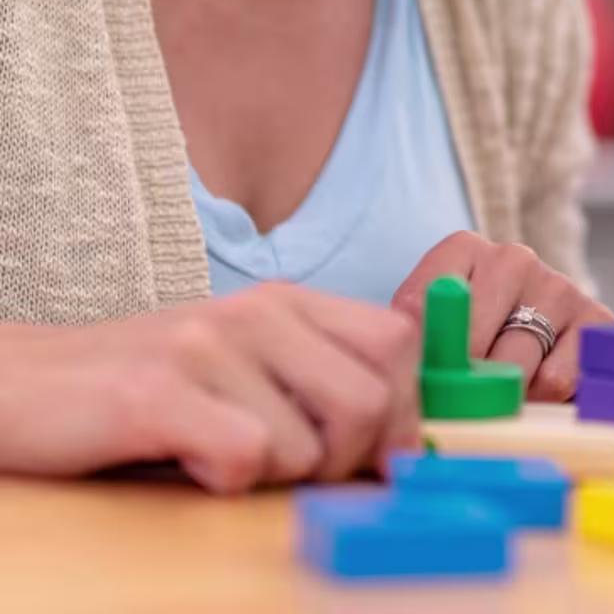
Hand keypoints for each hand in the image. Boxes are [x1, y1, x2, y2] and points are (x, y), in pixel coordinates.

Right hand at [0, 285, 418, 492]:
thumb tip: (401, 442)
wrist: (20, 383)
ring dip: (276, 479)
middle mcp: (255, 312)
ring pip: (308, 445)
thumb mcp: (244, 364)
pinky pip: (246, 457)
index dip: (403, 412)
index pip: (397, 343)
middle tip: (297, 473)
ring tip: (222, 459)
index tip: (378, 457)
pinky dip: (226, 482)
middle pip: (371, 399)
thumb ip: (318, 380)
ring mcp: (206, 347)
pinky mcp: (157, 393)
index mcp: (286, 303)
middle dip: (348, 460)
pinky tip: (189, 464)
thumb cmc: (145, 389)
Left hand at [392, 233, 612, 401]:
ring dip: (501, 396)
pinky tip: (535, 391)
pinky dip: (540, 399)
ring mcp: (559, 285)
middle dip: (458, 385)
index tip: (414, 386)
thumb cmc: (470, 340)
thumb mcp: (429, 333)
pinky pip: (556, 379)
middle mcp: (514, 258)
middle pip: (470, 340)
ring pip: (515, 365)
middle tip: (453, 408)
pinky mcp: (597, 319)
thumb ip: (416, 343)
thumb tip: (405, 377)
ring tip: (497, 399)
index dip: (417, 356)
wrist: (535, 337)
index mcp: (464, 250)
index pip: (424, 303)